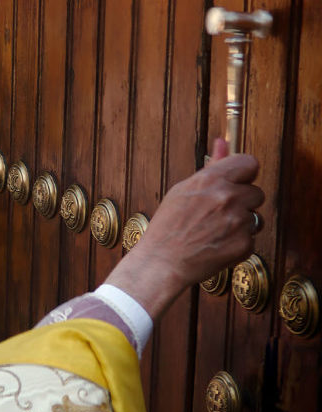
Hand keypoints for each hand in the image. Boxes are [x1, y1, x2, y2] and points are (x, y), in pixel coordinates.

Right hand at [104, 139, 264, 319]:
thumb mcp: (182, 192)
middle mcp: (228, 197)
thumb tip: (222, 142)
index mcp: (212, 180)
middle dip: (242, 203)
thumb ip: (209, 167)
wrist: (160, 264)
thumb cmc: (166, 229)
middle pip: (256, 193)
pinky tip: (215, 246)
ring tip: (214, 233)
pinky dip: (236, 245)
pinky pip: (250, 239)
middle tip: (217, 216)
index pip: (249, 163)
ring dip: (240, 225)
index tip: (236, 184)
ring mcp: (238, 221)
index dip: (243, 175)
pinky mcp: (243, 244)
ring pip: (255, 218)